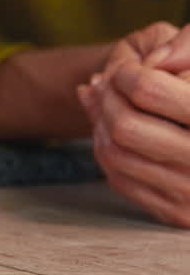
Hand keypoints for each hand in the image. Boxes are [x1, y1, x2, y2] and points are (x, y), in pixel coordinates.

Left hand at [78, 22, 189, 226]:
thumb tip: (152, 62)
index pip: (147, 88)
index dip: (126, 73)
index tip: (125, 69)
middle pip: (124, 124)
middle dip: (106, 99)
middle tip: (104, 85)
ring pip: (114, 153)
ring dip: (99, 124)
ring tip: (104, 104)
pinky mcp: (177, 212)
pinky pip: (119, 179)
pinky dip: (106, 151)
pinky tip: (111, 133)